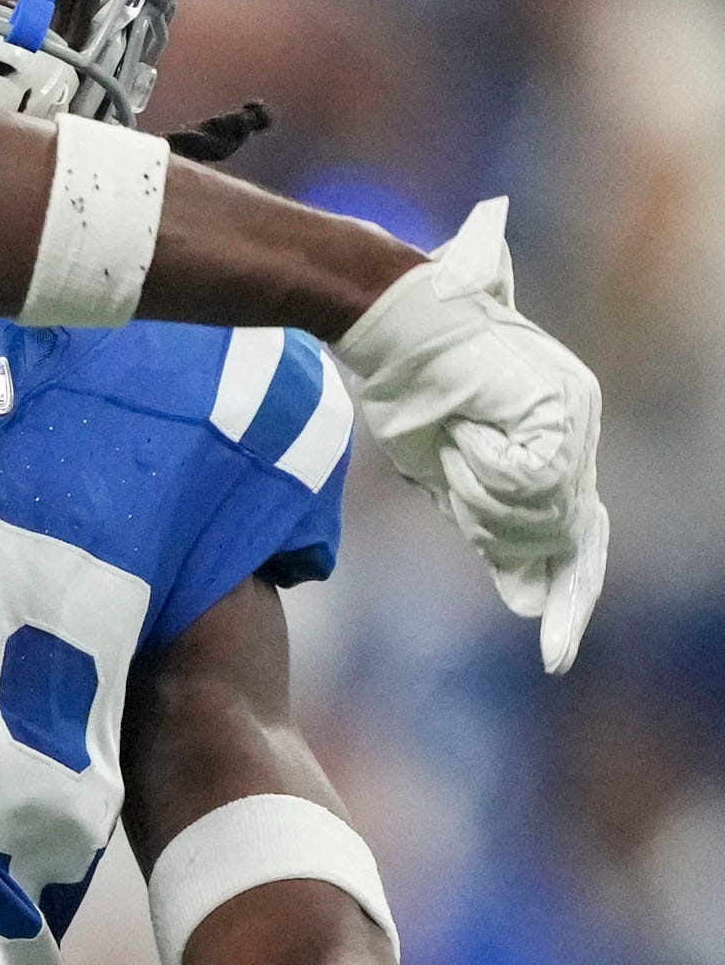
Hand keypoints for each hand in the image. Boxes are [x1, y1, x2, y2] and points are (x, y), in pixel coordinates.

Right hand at [333, 198, 608, 673]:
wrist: (387, 314)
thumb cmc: (401, 381)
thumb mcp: (445, 471)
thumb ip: (487, 523)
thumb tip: (527, 595)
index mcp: (557, 432)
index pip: (578, 528)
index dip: (570, 593)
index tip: (558, 650)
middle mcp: (577, 421)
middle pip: (568, 534)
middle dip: (541, 574)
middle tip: (531, 608)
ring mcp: (572, 414)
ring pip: (539, 516)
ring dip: (479, 505)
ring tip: (451, 452)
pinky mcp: (553, 409)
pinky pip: (522, 485)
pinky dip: (480, 477)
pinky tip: (460, 441)